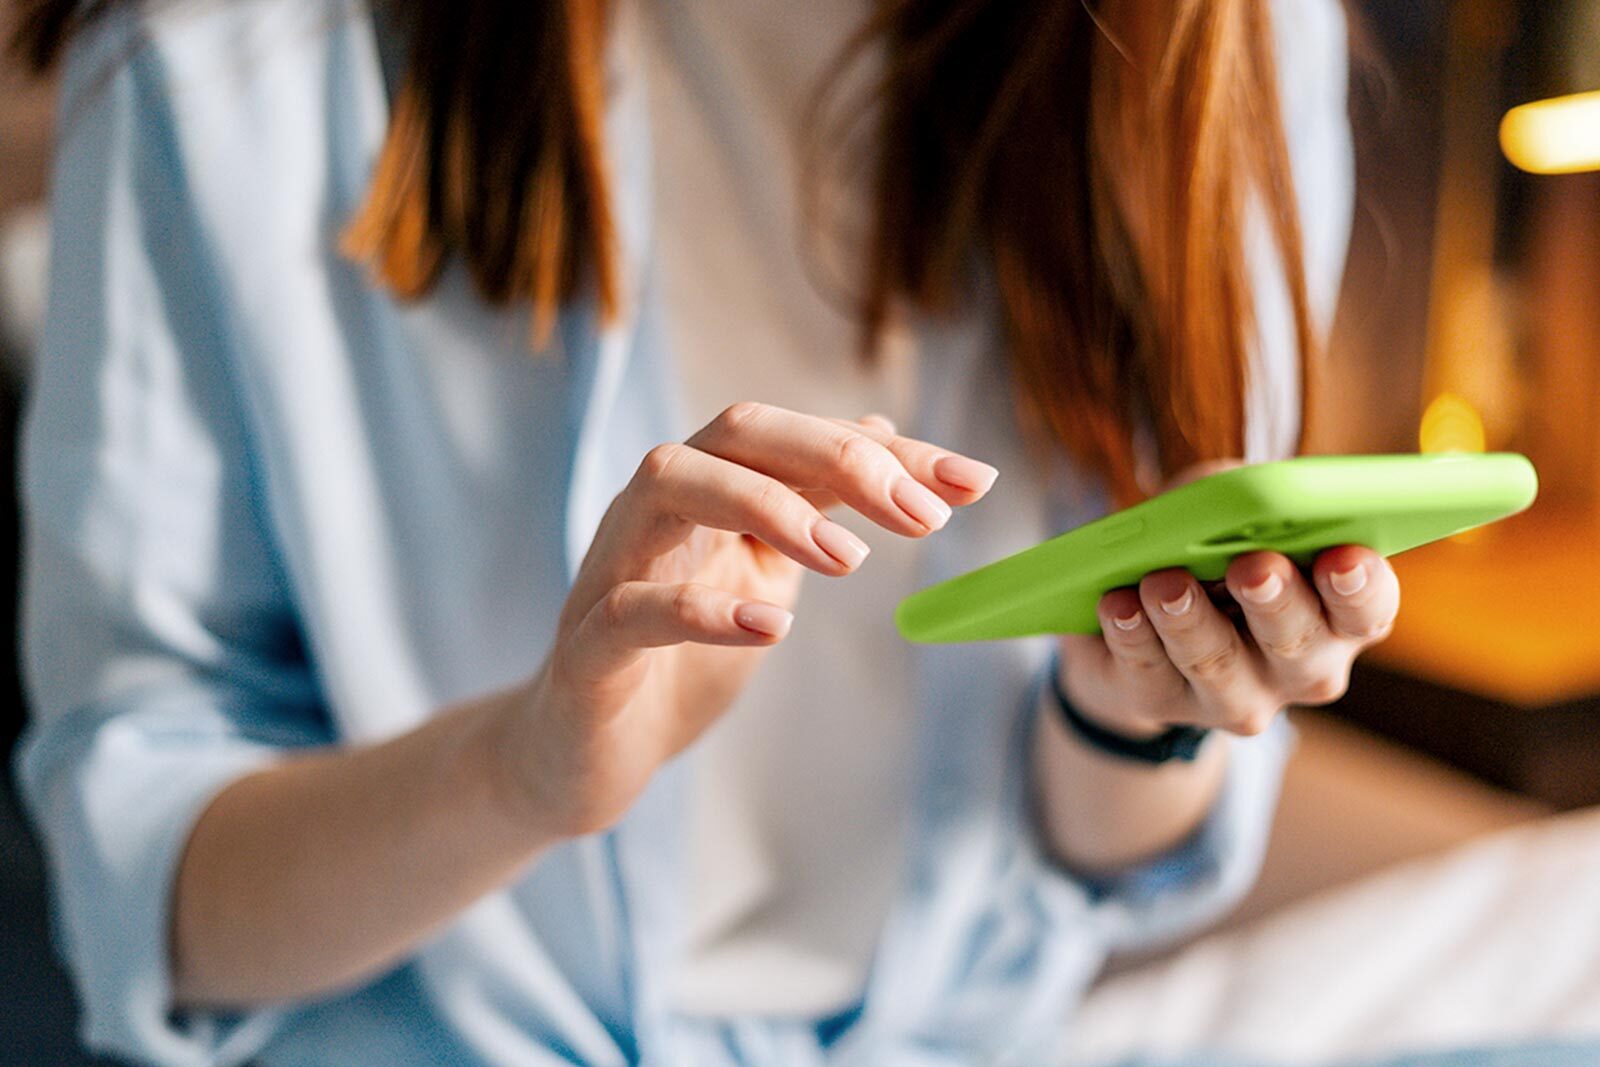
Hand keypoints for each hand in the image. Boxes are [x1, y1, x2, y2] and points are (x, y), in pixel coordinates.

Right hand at [493, 402, 998, 838]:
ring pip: (671, 481)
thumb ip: (814, 507)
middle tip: (922, 515)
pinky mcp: (588, 645)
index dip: (895, 455)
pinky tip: (771, 630)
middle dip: (838, 458)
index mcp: (710, 490)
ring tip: (848, 562)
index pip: (805, 440)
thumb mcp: (763, 577)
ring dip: (768, 505)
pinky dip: (702, 611)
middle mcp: (658, 508)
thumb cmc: (676, 662)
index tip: (975, 482)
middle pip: (739, 429)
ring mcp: (615, 567)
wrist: (583, 755)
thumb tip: (884, 435)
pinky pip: (633, 608)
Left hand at [1057, 465, 1399, 741]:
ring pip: (1217, 663)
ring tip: (1164, 583)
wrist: (1136, 615)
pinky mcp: (1165, 704)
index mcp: (1338, 614)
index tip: (1344, 557)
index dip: (1360, 586)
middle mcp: (1300, 667)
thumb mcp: (1227, 509)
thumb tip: (1231, 498)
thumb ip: (1241, 497)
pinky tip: (1119, 605)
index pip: (1368, 608)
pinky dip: (1132, 635)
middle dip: (1274, 600)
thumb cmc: (1205, 546)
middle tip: (1253, 567)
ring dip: (1189, 620)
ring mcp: (1236, 695)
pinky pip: (1148, 672)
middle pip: (1295, 641)